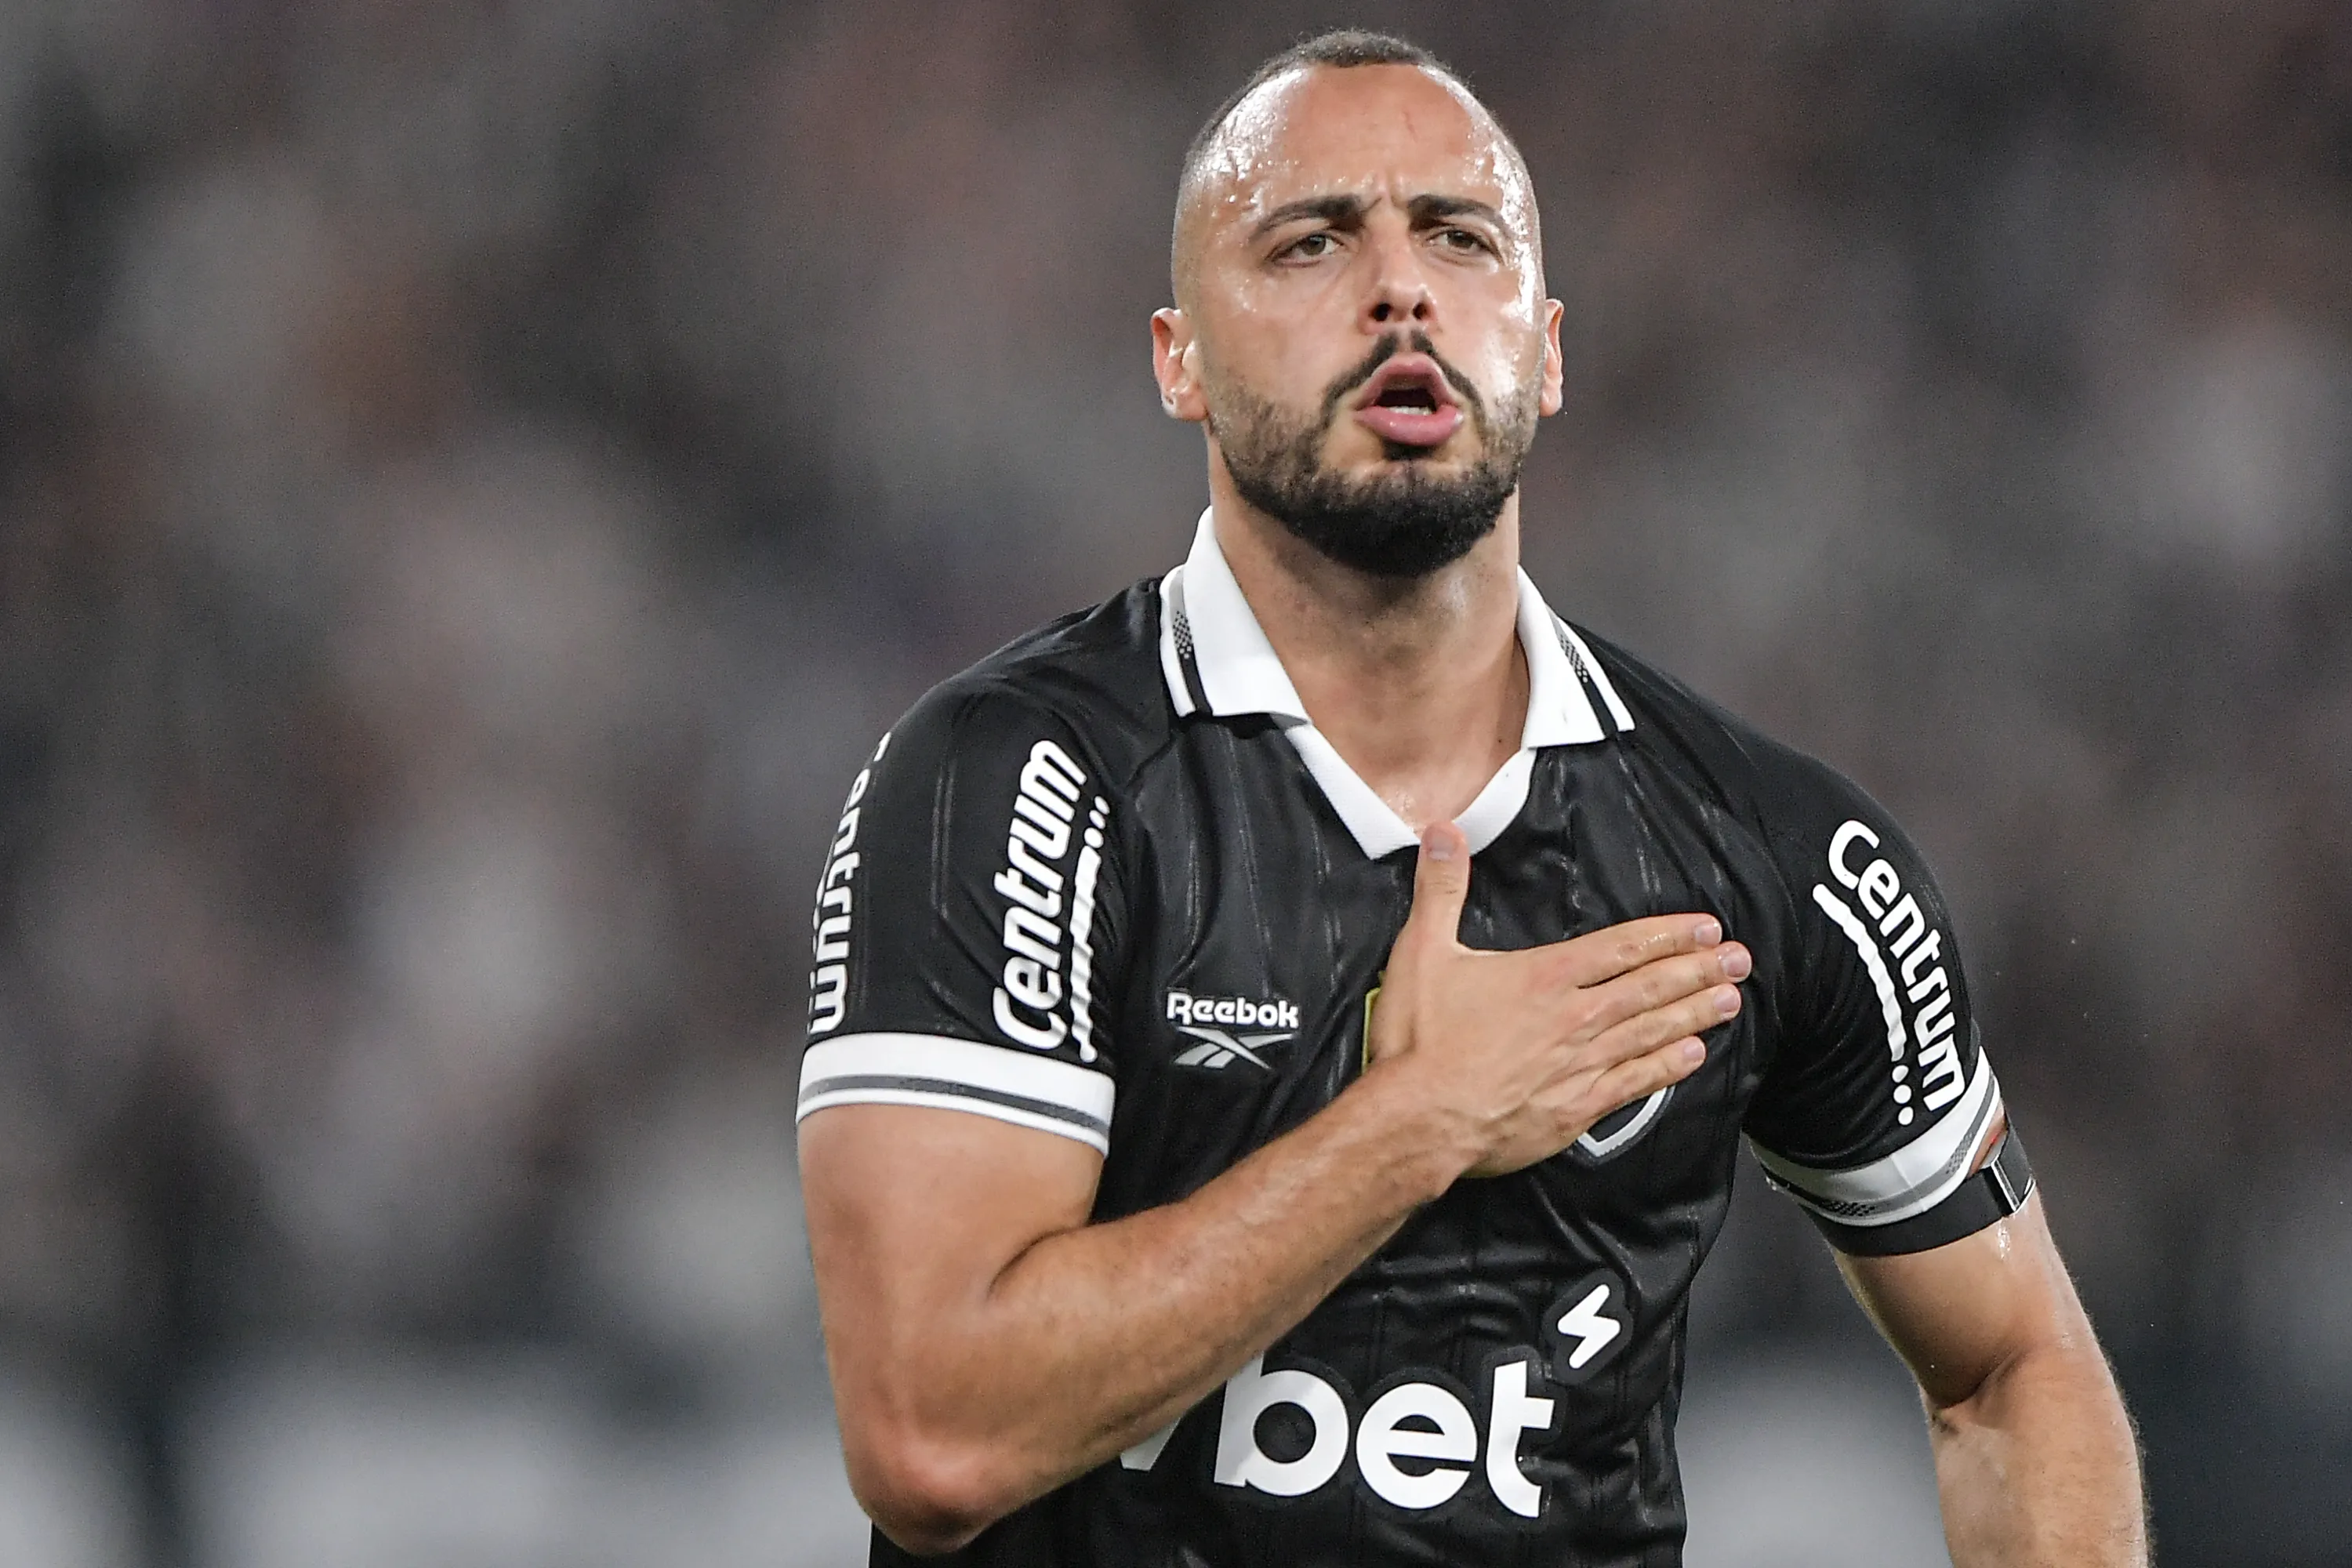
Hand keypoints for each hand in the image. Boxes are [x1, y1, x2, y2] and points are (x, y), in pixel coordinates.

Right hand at [1365, 821, 1746, 1177]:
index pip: (1621, 947)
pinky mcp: (1575, 1109)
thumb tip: (1443, 834)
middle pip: (1650, 987)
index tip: (1706, 928)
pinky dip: (1666, 1067)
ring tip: (1730, 1000)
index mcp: (1544, 977)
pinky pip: (1635, 1084)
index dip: (1668, 935)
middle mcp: (1574, 1018)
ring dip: (1694, 1013)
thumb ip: (1440, 889)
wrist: (1420, 1120)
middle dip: (1698, 970)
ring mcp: (1580, 1066)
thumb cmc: (1420, 1042)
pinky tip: (1692, 1056)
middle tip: (1739, 960)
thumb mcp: (1421, 951)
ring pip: (1651, 1032)